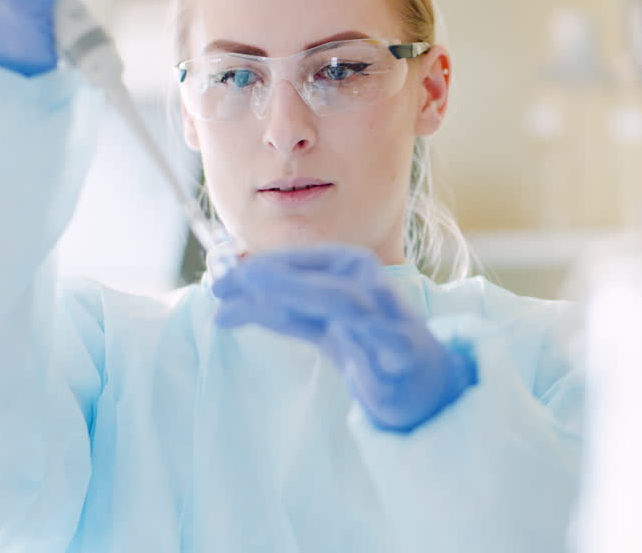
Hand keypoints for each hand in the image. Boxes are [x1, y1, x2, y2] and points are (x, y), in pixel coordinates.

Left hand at [212, 245, 477, 433]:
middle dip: (273, 280)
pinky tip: (332, 334)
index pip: (302, 262)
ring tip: (256, 301)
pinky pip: (381, 343)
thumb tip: (222, 307)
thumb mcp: (317, 322)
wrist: (421, 379)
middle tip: (224, 287)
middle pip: (321, 280)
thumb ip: (278, 311)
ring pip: (346, 304)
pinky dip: (357, 337)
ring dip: (300, 296)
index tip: (219, 286)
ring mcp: (390, 319)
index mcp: (351, 268)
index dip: (260, 270)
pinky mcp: (404, 354)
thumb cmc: (365, 342)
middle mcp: (372, 286)